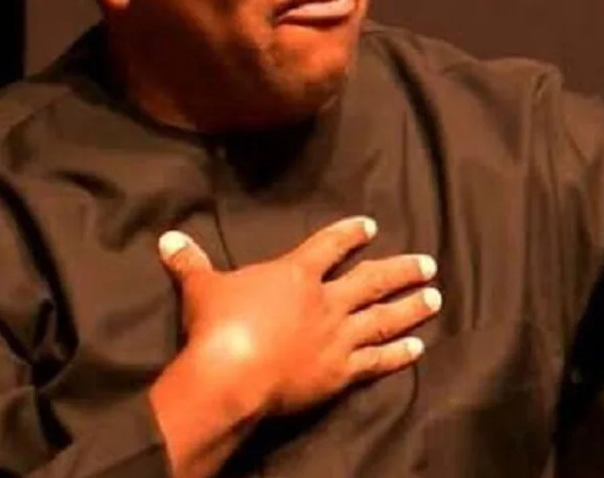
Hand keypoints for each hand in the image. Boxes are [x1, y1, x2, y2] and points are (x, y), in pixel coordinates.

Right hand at [158, 216, 440, 416]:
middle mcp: (325, 302)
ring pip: (384, 319)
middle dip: (401, 270)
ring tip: (436, 298)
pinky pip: (377, 362)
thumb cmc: (217, 326)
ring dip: (411, 308)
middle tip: (429, 264)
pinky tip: (418, 348)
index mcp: (296, 275)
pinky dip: (399, 355)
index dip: (349, 234)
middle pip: (371, 280)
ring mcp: (337, 338)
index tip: (370, 226)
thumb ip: (190, 262)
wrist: (231, 375)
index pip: (329, 246)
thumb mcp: (201, 287)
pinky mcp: (341, 373)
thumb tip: (167, 238)